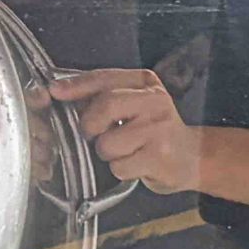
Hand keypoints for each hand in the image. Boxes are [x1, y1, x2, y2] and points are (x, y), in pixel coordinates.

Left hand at [49, 68, 200, 194]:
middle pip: (106, 105)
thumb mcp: (134, 104)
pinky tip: (136, 164)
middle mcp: (156, 101)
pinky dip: (120, 170)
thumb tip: (59, 91)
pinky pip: (119, 166)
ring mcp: (159, 129)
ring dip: (108, 153)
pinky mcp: (160, 156)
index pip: (105, 78)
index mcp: (146, 83)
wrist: (193, 157)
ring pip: (108, 142)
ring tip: (125, 151)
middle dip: (90, 125)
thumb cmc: (153, 131)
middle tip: (96, 134)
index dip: (76, 85)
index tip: (54, 91)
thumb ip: (102, 96)